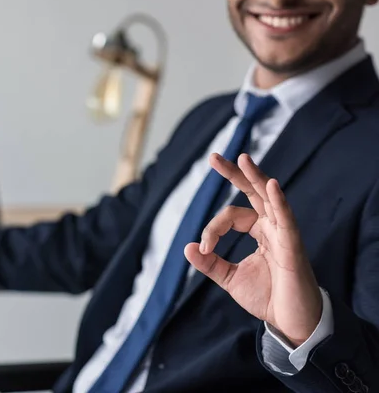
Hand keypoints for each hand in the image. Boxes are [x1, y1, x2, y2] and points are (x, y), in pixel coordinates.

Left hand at [184, 153, 321, 346]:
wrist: (289, 322)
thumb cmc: (267, 298)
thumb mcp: (230, 279)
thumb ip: (210, 263)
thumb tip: (188, 247)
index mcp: (259, 231)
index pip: (231, 216)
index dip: (213, 228)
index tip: (206, 248)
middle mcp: (272, 227)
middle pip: (253, 192)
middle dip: (235, 174)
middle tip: (214, 157)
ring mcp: (284, 234)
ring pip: (269, 199)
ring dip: (255, 177)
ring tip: (242, 159)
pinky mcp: (292, 246)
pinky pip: (286, 219)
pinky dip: (279, 201)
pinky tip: (271, 184)